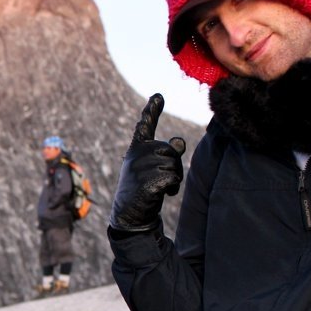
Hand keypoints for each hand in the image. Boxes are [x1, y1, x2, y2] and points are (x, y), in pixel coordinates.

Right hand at [110, 94, 185, 231]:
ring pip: (174, 165)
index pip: (145, 126)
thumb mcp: (153, 169)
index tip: (158, 95)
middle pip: (171, 150)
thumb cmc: (144, 190)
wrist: (130, 215)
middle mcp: (136, 155)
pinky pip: (172, 178)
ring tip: (160, 188)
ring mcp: (139, 168)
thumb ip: (167, 154)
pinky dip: (172, 188)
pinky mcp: (146, 181)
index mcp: (136, 149)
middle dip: (174, 165)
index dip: (152, 110)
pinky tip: (162, 194)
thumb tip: (180, 141)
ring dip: (174, 179)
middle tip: (162, 180)